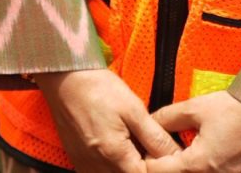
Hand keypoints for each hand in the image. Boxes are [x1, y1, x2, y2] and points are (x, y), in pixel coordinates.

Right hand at [36, 68, 179, 172]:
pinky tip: (117, 155)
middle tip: (147, 149)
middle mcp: (97, 166)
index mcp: (115, 154)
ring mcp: (85, 165)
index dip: (159, 168)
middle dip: (143, 168)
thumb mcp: (133, 108)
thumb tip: (176, 155)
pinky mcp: (77, 160)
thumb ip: (155, 137)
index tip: (163, 154)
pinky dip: (111, 170)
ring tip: (132, 150)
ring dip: (127, 169)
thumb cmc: (97, 88)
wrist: (64, 76)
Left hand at [142, 91, 240, 172]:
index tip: (152, 154)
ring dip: (197, 171)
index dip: (151, 162)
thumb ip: (168, 117)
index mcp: (200, 164)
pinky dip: (221, 172)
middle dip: (173, 170)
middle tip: (175, 156)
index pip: (160, 172)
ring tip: (202, 158)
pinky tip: (224, 162)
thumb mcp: (198, 108)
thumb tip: (150, 123)